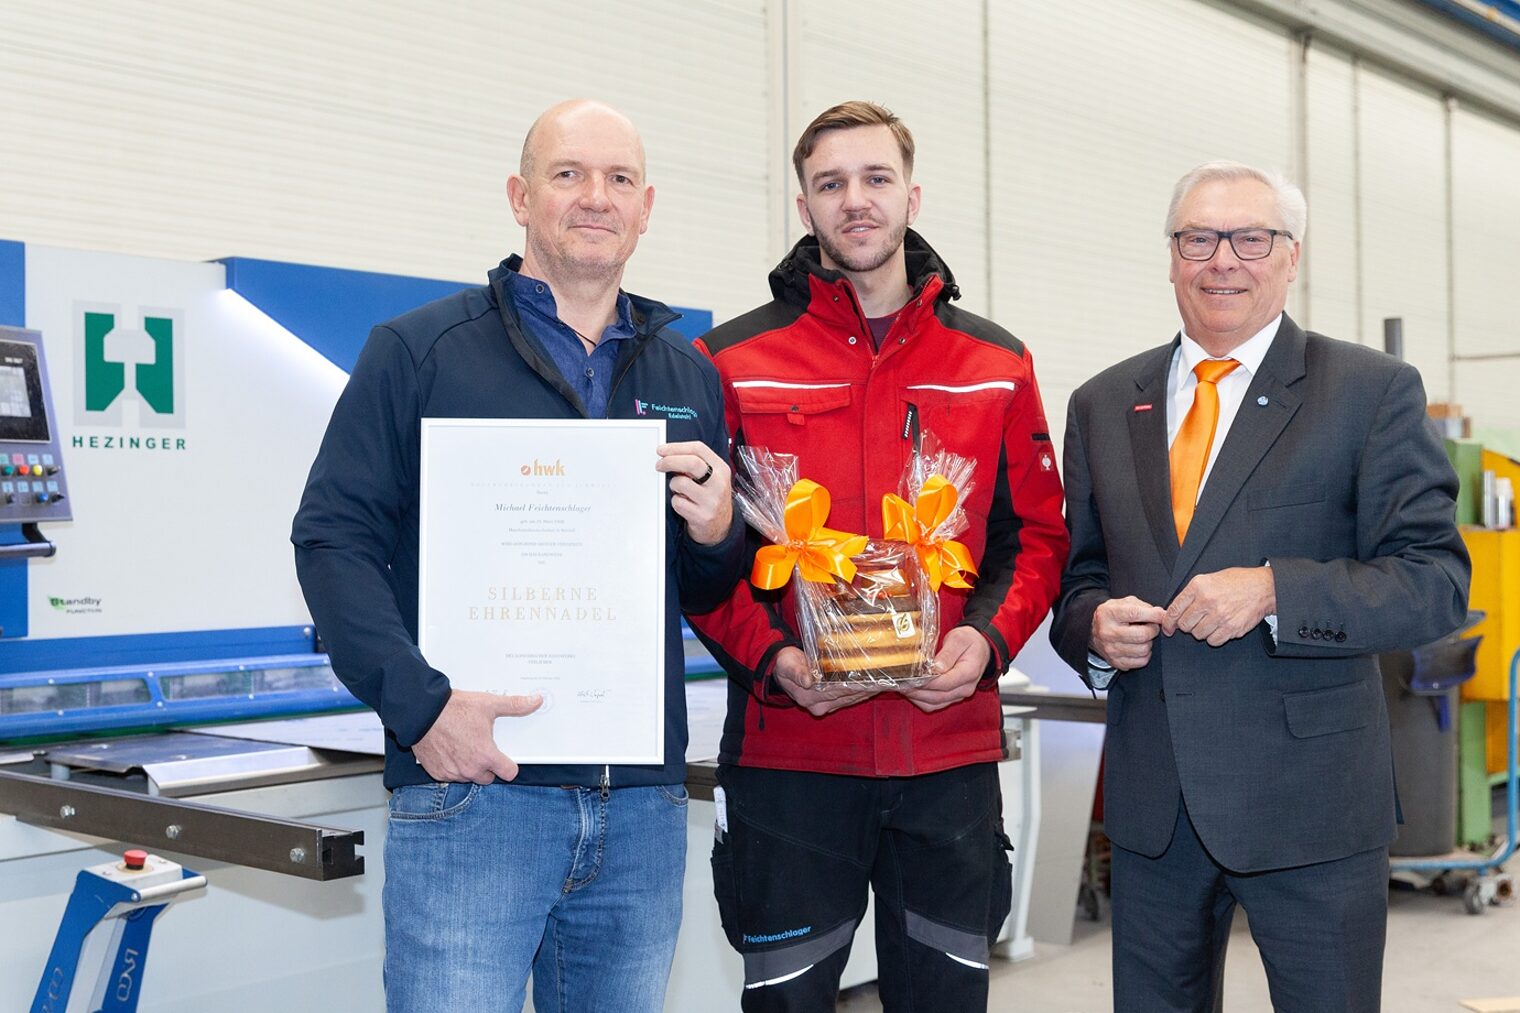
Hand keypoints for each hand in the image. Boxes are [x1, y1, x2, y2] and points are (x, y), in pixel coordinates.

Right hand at [411, 689, 541, 783]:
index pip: (509, 773)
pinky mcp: (437, 773)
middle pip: (488, 778)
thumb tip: (535, 701)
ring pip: (469, 777)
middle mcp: (470, 769)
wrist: (421, 712)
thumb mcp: (488, 704)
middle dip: (488, 766)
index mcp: (486, 755)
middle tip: (482, 747)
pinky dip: (452, 767)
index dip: (509, 765)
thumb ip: (515, 705)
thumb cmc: (454, 709)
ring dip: (469, 767)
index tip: (505, 758)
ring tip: (464, 746)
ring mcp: (452, 773)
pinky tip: (450, 750)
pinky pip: (451, 776)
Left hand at [656, 441, 732, 544]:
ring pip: (681, 483)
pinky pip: (678, 502)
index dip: (676, 447)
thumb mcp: (712, 477)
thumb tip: (669, 453)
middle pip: (691, 463)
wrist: (721, 526)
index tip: (662, 450)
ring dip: (673, 485)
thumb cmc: (711, 497)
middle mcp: (719, 484)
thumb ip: (696, 463)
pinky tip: (683, 503)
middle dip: (670, 461)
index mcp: (721, 469)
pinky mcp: (702, 516)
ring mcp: (711, 501)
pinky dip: (675, 501)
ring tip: (679, 490)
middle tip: (659, 464)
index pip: (698, 449)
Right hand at [772, 646, 880, 715]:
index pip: (835, 692)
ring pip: (850, 699)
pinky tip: (873, 686)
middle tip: (882, 681)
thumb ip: (797, 672)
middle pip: (847, 697)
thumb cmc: (786, 664)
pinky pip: (849, 699)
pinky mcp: (830, 702)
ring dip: (866, 692)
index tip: (868, 682)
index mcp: (808, 697)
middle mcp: (818, 705)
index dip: (852, 687)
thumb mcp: (787, 665)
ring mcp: (825, 705)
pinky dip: (861, 693)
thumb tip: (808, 681)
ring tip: (883, 683)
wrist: (782, 669)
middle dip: (864, 690)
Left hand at [901, 626, 990, 712]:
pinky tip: (911, 691)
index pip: (945, 683)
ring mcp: (959, 694)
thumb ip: (948, 654)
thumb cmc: (969, 642)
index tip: (911, 679)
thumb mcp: (959, 639)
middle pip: (938, 696)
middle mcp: (965, 688)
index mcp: (969, 672)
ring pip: (934, 704)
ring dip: (917, 698)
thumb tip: (936, 668)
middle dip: (917, 692)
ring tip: (902, 687)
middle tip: (901, 684)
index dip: (927, 683)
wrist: (980, 648)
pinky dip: (921, 700)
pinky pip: (934, 705)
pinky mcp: (952, 697)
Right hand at [1091, 596, 1167, 670]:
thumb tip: (1161, 614)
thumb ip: (1143, 606)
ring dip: (1148, 643)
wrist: (1094, 630)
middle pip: (1142, 635)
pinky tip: (1138, 647)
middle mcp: (1107, 632)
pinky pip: (1141, 661)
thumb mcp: (1123, 603)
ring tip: (1143, 637)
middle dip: (1153, 630)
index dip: (1154, 615)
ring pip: (1143, 649)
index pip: (1135, 614)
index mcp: (1109, 614)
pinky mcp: (1115, 661)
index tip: (1162, 615)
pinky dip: (1144, 654)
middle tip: (1151, 626)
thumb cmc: (1112, 615)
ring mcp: (1110, 649)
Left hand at [1163, 566, 1275, 645]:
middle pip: (1184, 625)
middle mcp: (1207, 600)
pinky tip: (1219, 627)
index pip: (1174, 609)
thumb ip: (1191, 594)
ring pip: (1198, 634)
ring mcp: (1220, 616)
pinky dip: (1214, 637)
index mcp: (1199, 586)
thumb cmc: (1236, 582)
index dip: (1168, 622)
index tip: (1168, 628)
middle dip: (1187, 626)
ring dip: (1201, 631)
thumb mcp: (1209, 578)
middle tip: (1195, 621)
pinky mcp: (1231, 628)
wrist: (1263, 588)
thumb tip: (1173, 613)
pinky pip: (1213, 641)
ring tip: (1210, 622)